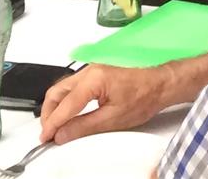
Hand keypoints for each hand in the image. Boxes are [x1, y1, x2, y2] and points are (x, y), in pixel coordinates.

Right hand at [39, 63, 181, 144]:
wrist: (162, 84)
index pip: (64, 105)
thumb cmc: (144, 98)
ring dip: (55, 106)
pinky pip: (73, 85)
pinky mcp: (97, 73)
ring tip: (55, 126)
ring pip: (63, 87)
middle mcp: (89, 70)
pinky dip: (65, 100)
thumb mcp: (112, 119)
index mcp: (93, 79)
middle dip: (48, 113)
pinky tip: (67, 113)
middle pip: (57, 91)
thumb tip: (61, 134)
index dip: (52, 124)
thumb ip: (83, 127)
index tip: (45, 138)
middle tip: (47, 133)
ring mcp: (92, 69)